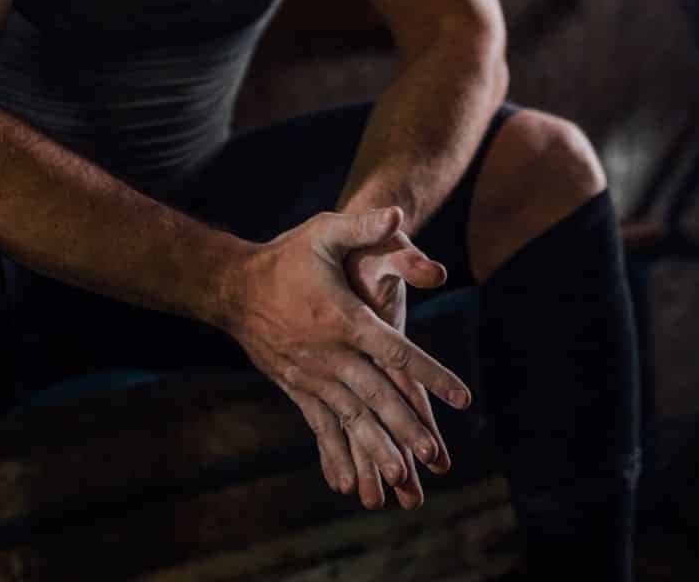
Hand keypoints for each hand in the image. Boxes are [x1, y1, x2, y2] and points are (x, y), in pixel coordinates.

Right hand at [219, 206, 471, 509]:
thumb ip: (364, 226)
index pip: (396, 352)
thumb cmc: (288, 256)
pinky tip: (347, 485)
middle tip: (431, 457)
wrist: (234, 286)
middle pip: (374, 396)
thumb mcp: (325, 230)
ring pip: (349, 418)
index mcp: (344, 319)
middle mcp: (328, 354)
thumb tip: (397, 213)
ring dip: (374, 449)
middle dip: (404, 428)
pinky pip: (320, 427)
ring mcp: (310, 376)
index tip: (464, 398)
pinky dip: (335, 455)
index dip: (432, 374)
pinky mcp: (297, 388)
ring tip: (401, 479)